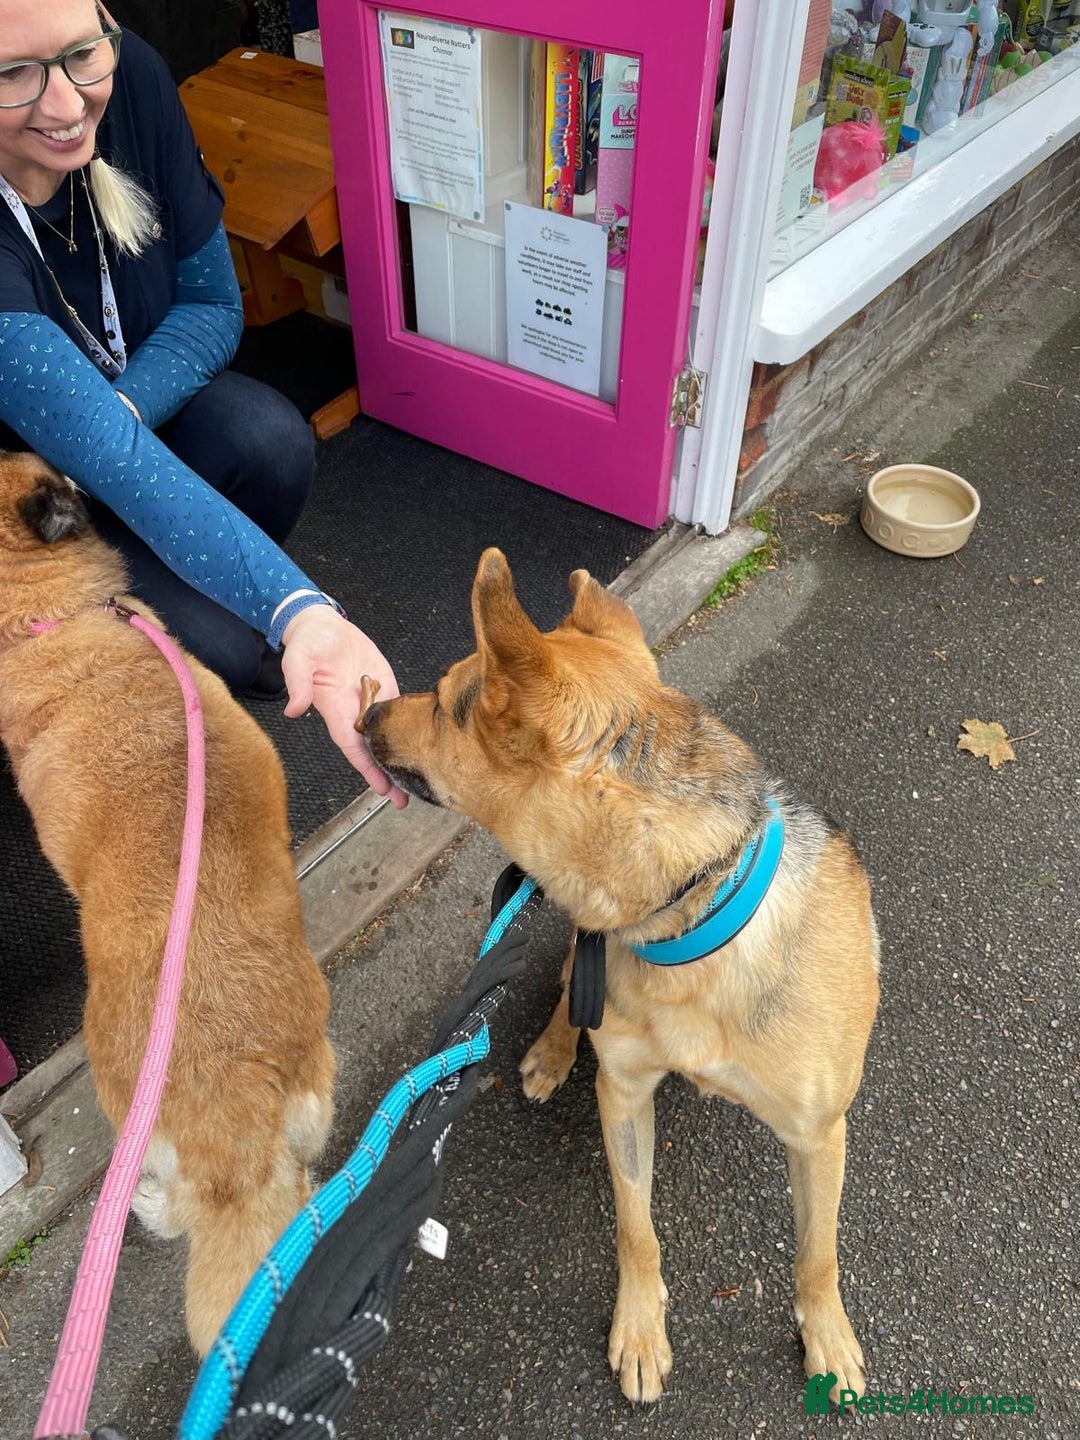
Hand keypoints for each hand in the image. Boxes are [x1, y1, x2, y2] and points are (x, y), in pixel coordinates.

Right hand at [280, 604, 407, 808]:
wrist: (323, 625)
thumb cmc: (308, 643)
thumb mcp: (298, 659)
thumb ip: (298, 684)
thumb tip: (294, 709)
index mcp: (335, 711)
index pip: (353, 747)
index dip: (367, 769)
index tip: (381, 789)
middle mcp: (355, 712)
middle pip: (374, 750)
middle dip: (387, 775)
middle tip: (404, 800)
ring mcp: (372, 701)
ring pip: (391, 736)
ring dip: (402, 756)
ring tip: (419, 778)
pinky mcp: (386, 687)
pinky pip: (401, 711)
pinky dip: (412, 728)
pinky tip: (426, 744)